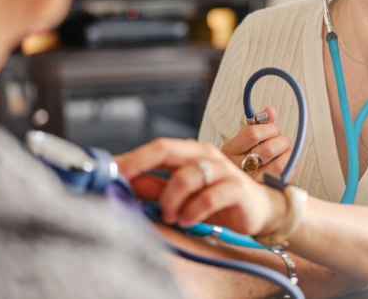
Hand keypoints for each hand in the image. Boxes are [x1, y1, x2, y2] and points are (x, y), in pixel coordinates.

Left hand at [115, 138, 285, 235]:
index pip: (157, 148)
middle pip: (168, 149)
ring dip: (170, 200)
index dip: (131, 158)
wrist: (261, 210)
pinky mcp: (237, 188)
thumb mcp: (181, 195)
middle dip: (140, 164)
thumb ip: (154, 188)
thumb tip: (123, 184)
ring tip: (169, 216)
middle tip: (122, 182)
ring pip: (187, 176)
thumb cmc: (218, 200)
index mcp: (190, 153)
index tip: (107, 170)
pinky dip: (192, 211)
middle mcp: (206, 155)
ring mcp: (223, 169)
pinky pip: (208, 197)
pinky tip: (186, 220)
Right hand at [222, 106, 293, 179]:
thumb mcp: (242, 139)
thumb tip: (270, 111)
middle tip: (281, 140)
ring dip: (287, 153)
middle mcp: (238, 168)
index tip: (273, 129)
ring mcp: (253, 182)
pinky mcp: (266, 190)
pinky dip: (290, 165)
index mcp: (230, 151)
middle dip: (281, 140)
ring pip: (280, 164)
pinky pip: (286, 174)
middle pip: (269, 149)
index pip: (253, 134)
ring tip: (283, 151)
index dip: (269, 128)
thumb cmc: (240, 158)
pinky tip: (284, 162)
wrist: (234, 185)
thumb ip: (256, 124)